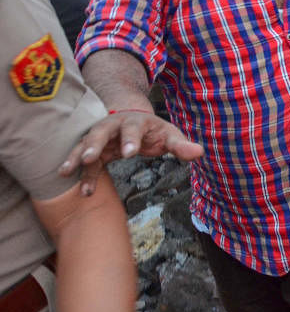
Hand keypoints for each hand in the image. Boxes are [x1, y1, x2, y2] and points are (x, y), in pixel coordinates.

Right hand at [60, 110, 203, 196]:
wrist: (133, 118)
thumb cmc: (154, 130)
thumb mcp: (169, 135)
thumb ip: (181, 145)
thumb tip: (200, 153)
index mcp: (136, 122)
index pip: (133, 128)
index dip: (130, 139)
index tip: (129, 153)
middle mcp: (113, 126)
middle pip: (101, 131)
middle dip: (95, 143)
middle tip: (91, 157)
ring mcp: (100, 137)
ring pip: (85, 144)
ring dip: (77, 157)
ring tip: (66, 171)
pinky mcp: (93, 150)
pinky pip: (85, 163)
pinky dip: (83, 176)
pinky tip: (85, 193)